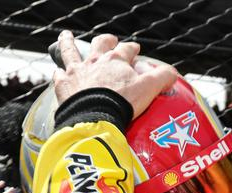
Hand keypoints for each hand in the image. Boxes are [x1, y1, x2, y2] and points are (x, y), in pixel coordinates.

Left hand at [53, 31, 177, 116]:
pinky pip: (58, 75)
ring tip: (67, 36)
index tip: (135, 50)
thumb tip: (173, 73)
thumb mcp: (149, 89)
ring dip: (69, 42)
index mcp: (117, 60)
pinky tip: (58, 73)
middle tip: (109, 41)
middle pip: (100, 43)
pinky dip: (59, 73)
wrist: (96, 117)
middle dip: (106, 40)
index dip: (132, 49)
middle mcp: (96, 61)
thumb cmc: (122, 103)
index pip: (127, 49)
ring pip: (70, 50)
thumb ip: (162, 78)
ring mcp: (77, 71)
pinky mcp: (64, 85)